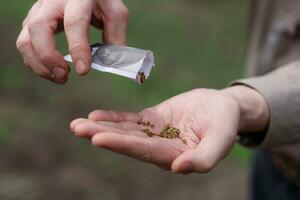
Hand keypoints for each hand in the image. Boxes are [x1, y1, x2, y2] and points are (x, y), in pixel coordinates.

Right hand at [16, 0, 127, 83]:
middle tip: (64, 76)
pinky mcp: (32, 21)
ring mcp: (38, 11)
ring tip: (60, 77)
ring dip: (39, 64)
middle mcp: (53, 2)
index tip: (83, 70)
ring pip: (26, 39)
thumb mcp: (115, 13)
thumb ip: (115, 36)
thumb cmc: (100, 0)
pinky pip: (26, 44)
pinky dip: (36, 62)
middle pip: (38, 29)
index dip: (78, 48)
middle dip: (48, 58)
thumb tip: (111, 63)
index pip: (74, 22)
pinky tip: (53, 70)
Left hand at [70, 86, 268, 172]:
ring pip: (126, 132)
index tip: (97, 138)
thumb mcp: (221, 139)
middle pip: (129, 143)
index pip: (145, 152)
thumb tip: (179, 169)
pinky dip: (114, 118)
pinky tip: (96, 115)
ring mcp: (155, 134)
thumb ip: (204, 158)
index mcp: (175, 156)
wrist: (223, 107)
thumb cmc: (225, 123)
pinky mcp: (153, 120)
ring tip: (78, 125)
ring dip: (102, 127)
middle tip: (79, 129)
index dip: (122, 145)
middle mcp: (160, 149)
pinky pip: (131, 120)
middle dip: (103, 136)